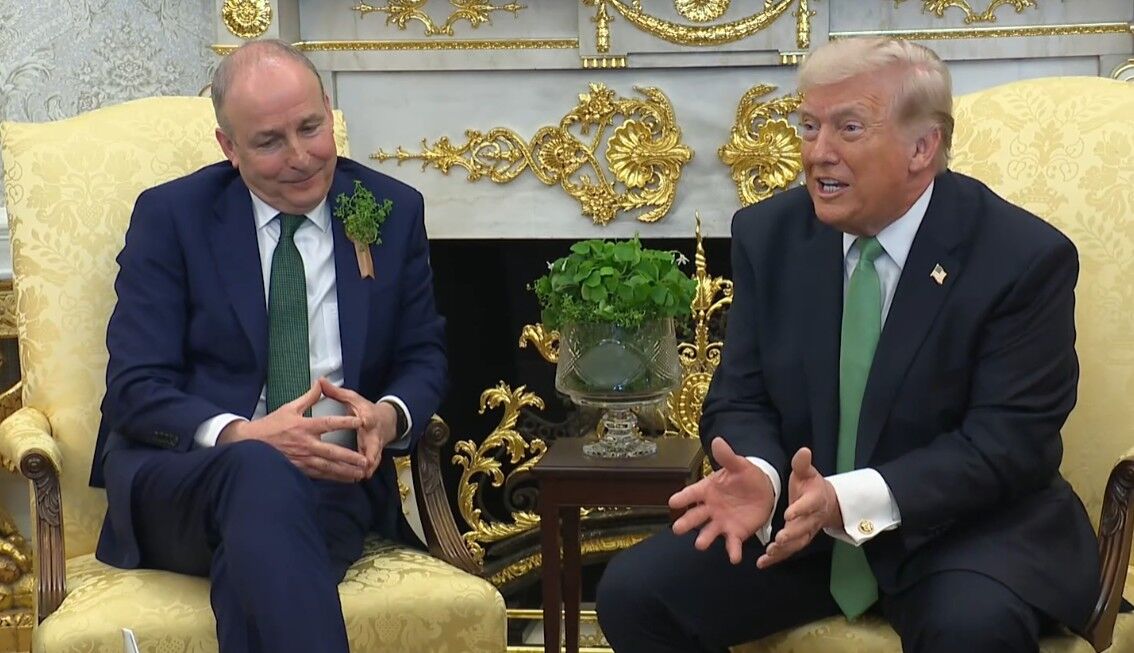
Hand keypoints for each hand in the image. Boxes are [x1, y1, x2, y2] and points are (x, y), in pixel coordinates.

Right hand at [218, 379, 368, 482]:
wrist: (250, 444)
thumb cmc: (271, 425)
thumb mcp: (289, 408)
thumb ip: (309, 397)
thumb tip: (321, 382)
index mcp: (304, 427)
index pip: (328, 423)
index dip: (345, 422)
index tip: (360, 421)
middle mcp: (305, 444)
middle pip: (331, 452)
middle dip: (349, 457)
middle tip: (365, 460)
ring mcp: (302, 459)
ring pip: (327, 467)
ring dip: (344, 471)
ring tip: (359, 473)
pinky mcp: (298, 469)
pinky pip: (318, 475)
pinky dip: (332, 478)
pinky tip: (344, 479)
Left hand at [319, 377, 396, 478]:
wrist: (386, 421)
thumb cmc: (364, 409)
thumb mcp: (352, 398)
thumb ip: (335, 392)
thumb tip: (320, 380)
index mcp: (367, 417)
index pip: (367, 418)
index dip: (364, 419)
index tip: (363, 422)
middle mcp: (373, 434)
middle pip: (373, 444)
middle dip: (369, 454)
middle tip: (364, 462)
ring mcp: (374, 447)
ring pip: (372, 459)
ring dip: (366, 467)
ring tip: (357, 476)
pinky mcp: (373, 456)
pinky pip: (369, 466)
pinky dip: (363, 472)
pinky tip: (354, 480)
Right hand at [669, 437, 775, 563]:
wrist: (764, 489)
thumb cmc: (745, 476)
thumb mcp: (738, 465)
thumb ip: (727, 457)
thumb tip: (717, 440)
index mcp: (707, 490)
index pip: (692, 493)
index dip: (682, 498)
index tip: (672, 502)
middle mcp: (710, 508)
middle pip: (695, 516)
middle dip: (686, 523)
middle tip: (677, 529)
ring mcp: (722, 522)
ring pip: (709, 532)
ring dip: (705, 539)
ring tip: (700, 545)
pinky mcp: (736, 533)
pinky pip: (732, 544)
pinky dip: (733, 551)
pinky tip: (734, 558)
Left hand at [758, 447, 840, 568]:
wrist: (826, 502)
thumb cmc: (811, 485)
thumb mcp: (807, 472)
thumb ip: (802, 464)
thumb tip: (804, 450)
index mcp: (815, 499)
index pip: (809, 505)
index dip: (800, 509)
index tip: (788, 514)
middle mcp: (812, 518)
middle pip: (803, 528)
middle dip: (792, 534)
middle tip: (779, 538)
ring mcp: (806, 532)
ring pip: (797, 543)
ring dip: (784, 549)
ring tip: (770, 552)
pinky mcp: (799, 541)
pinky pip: (788, 551)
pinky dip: (776, 558)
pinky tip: (762, 563)